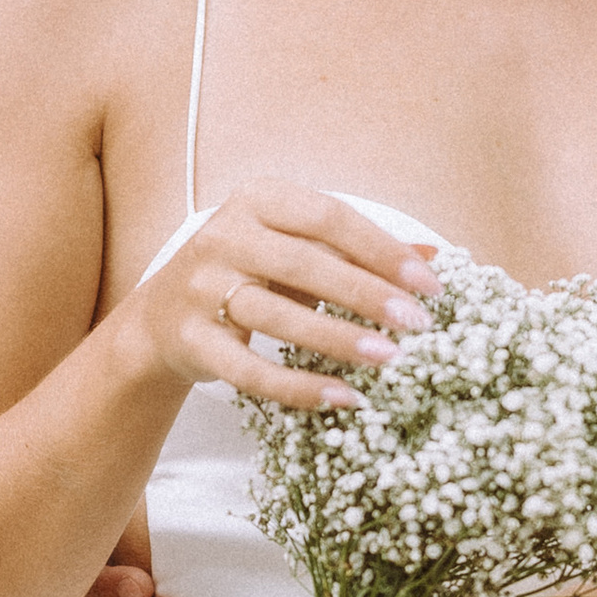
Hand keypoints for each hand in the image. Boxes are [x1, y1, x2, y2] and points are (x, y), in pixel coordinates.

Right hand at [110, 181, 438, 415]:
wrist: (160, 319)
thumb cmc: (249, 274)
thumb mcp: (298, 250)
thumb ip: (358, 251)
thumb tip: (435, 256)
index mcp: (256, 200)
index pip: (329, 217)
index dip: (382, 250)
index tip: (430, 284)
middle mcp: (223, 236)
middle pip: (304, 263)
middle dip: (367, 294)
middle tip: (418, 324)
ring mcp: (200, 288)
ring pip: (275, 316)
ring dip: (337, 339)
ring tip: (390, 359)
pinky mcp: (190, 340)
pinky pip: (248, 369)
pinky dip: (296, 386)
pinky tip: (342, 397)